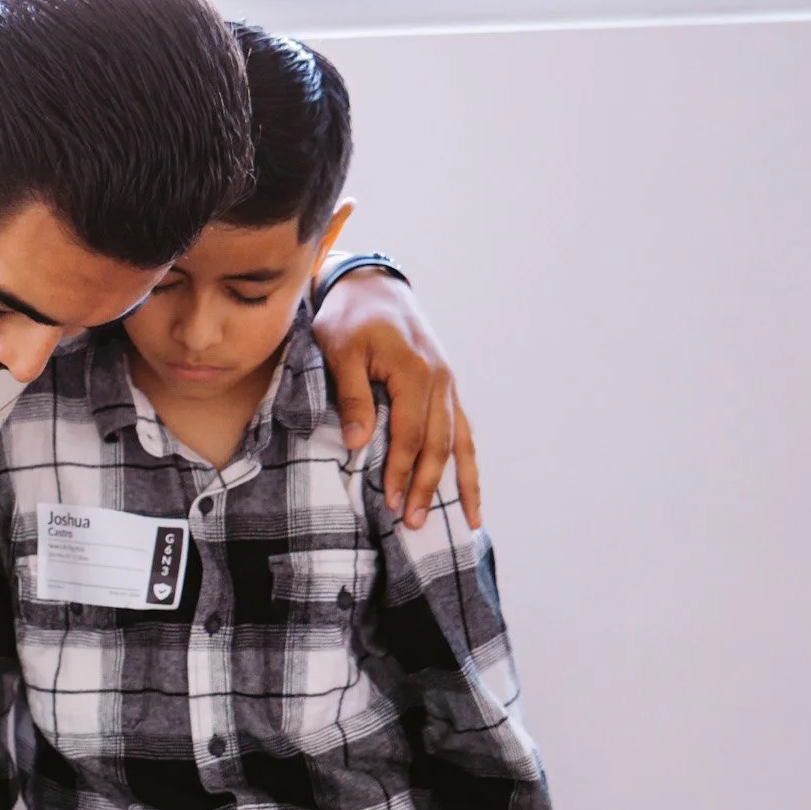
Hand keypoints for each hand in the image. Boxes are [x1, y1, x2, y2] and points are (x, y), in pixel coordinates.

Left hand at [310, 268, 481, 530]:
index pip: (410, 433)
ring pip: (460, 441)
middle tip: (413, 524)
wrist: (372, 286)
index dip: (401, 470)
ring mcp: (448, 384)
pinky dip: (468, 463)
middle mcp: (440, 380)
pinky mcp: (447, 388)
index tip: (390, 503)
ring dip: (459, 483)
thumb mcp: (339, 349)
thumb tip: (359, 442)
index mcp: (414, 371)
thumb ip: (351, 394)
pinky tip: (471, 492)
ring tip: (466, 521)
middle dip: (428, 486)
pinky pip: (463, 431)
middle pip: (439, 444)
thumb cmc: (349, 318)